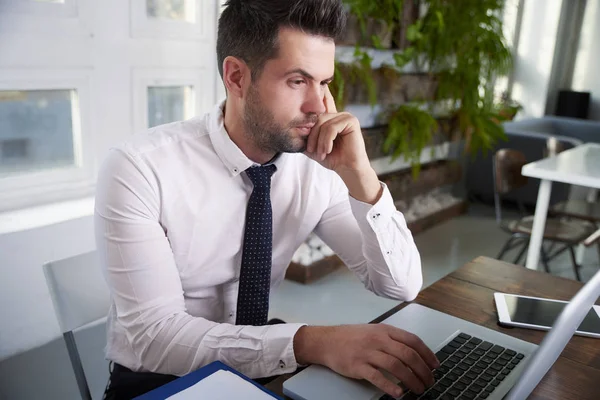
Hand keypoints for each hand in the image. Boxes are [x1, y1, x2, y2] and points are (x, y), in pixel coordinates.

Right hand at [294, 324, 438, 397]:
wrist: (326, 341)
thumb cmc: (351, 337)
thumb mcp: (373, 331)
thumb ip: (392, 339)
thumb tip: (414, 353)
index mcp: (384, 330)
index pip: (412, 340)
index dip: (427, 354)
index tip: (435, 365)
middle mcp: (378, 340)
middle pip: (407, 355)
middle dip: (423, 371)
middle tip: (429, 382)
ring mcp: (368, 353)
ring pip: (396, 367)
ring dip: (411, 380)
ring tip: (418, 390)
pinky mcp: (358, 366)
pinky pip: (377, 377)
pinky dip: (390, 387)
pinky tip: (399, 394)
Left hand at [305, 87, 381, 203]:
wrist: (347, 169)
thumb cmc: (332, 159)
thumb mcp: (313, 147)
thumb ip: (305, 137)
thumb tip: (292, 130)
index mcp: (330, 119)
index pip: (322, 102)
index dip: (319, 91)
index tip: (318, 83)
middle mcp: (338, 114)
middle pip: (316, 118)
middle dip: (312, 137)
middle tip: (312, 152)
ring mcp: (345, 116)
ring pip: (323, 123)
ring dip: (319, 142)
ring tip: (321, 154)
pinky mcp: (351, 121)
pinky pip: (331, 128)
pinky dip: (326, 141)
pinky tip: (328, 150)